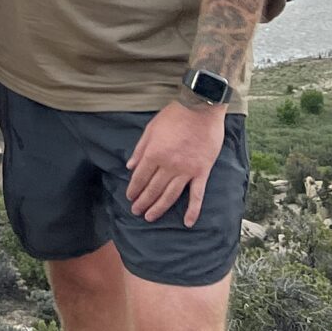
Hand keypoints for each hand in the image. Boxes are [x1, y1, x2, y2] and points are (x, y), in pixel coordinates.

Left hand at [125, 101, 225, 226]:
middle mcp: (169, 165)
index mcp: (154, 153)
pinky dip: (192, 210)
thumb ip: (140, 149)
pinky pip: (197, 195)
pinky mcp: (201, 172)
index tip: (130, 197)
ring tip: (150, 217)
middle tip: (136, 212)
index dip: (133, 189)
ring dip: (159, 208)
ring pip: (170, 195)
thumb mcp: (151, 128)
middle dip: (143, 202)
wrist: (201, 108)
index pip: (140, 177)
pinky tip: (188, 223)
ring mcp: (186, 171)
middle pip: (153, 189)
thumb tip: (130, 166)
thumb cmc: (175, 115)